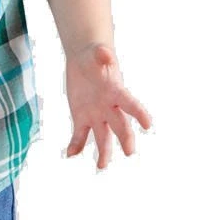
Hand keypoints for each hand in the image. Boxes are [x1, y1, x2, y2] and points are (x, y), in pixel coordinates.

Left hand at [64, 42, 150, 168]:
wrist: (85, 61)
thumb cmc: (95, 55)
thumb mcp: (97, 52)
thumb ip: (102, 55)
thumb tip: (105, 53)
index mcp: (117, 91)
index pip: (131, 104)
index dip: (140, 113)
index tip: (148, 124)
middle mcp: (110, 107)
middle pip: (120, 125)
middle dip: (125, 139)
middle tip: (129, 152)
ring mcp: (96, 115)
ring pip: (102, 137)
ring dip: (103, 152)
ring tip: (101, 167)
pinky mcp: (82, 118)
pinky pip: (79, 135)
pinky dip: (75, 145)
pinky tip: (70, 154)